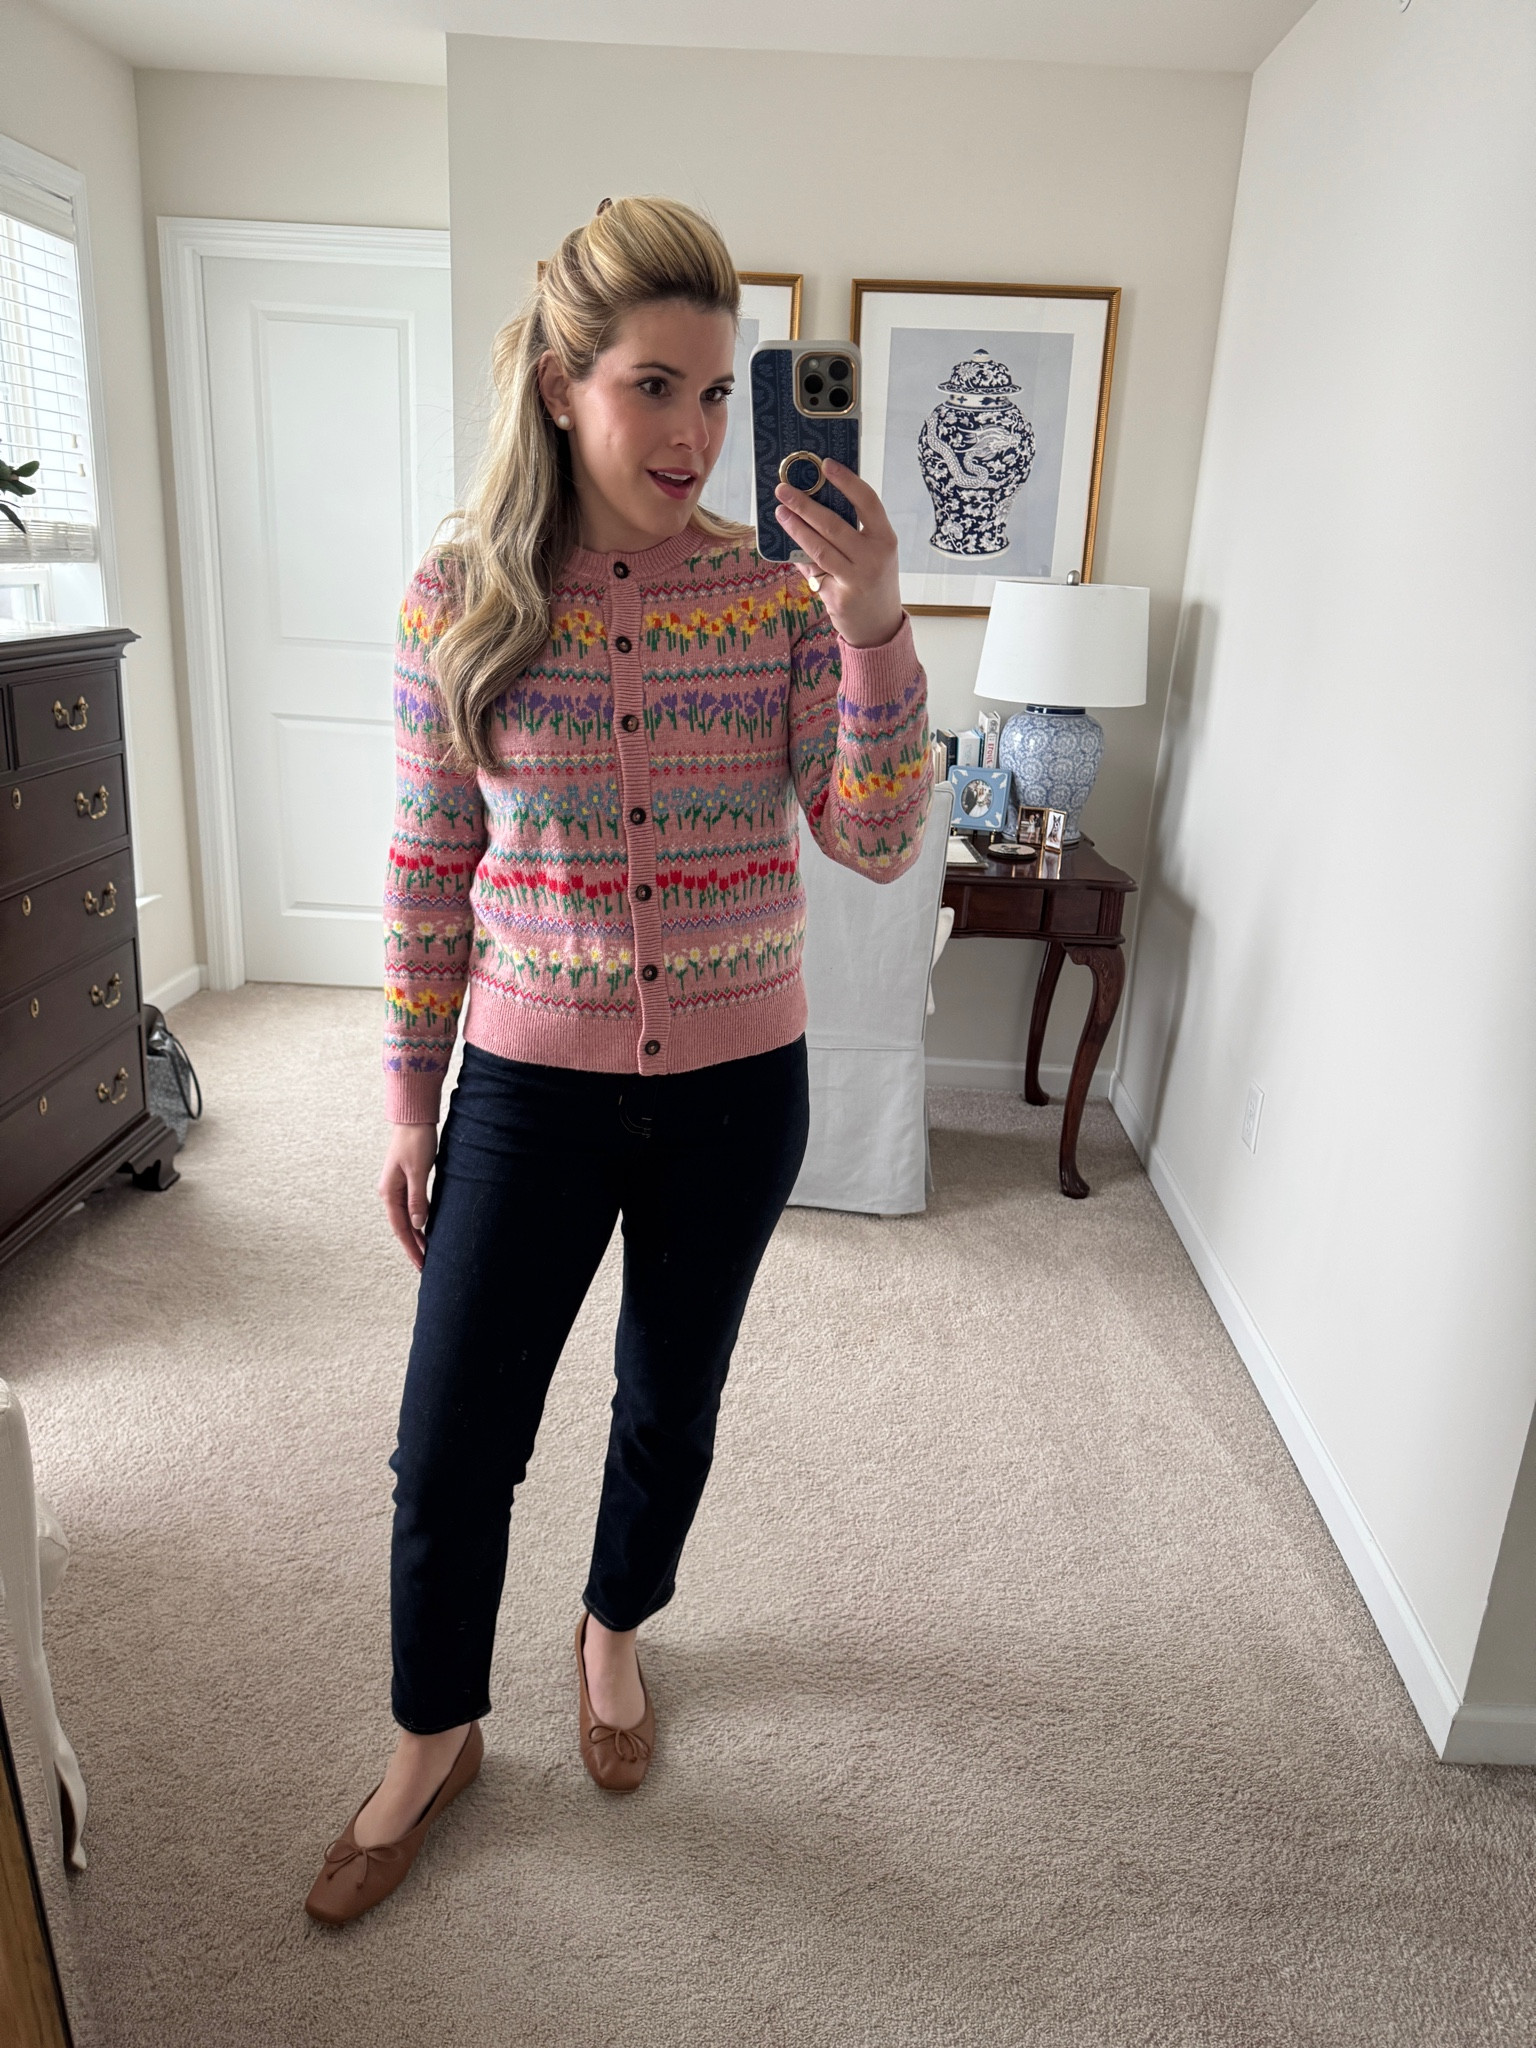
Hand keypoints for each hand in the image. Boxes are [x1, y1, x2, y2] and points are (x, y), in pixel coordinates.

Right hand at [379, 1123, 437, 1269]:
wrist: (414, 1118)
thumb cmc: (415, 1141)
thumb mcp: (417, 1171)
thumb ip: (417, 1198)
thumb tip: (418, 1225)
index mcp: (389, 1192)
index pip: (401, 1228)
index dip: (411, 1248)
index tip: (421, 1264)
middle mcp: (390, 1192)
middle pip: (402, 1226)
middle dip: (413, 1246)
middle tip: (425, 1266)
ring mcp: (397, 1187)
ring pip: (407, 1218)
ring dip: (416, 1236)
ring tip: (427, 1253)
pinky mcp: (406, 1181)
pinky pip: (412, 1207)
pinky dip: (419, 1221)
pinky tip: (426, 1229)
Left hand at [774, 459, 903, 649]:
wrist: (880, 627)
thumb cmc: (873, 582)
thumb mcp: (873, 555)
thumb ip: (851, 534)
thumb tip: (812, 506)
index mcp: (886, 539)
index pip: (867, 502)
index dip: (847, 481)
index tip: (826, 465)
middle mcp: (874, 557)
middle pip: (833, 524)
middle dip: (805, 504)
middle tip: (784, 490)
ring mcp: (857, 578)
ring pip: (819, 547)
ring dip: (795, 528)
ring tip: (780, 513)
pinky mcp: (840, 596)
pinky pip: (813, 571)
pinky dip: (799, 558)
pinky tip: (786, 547)